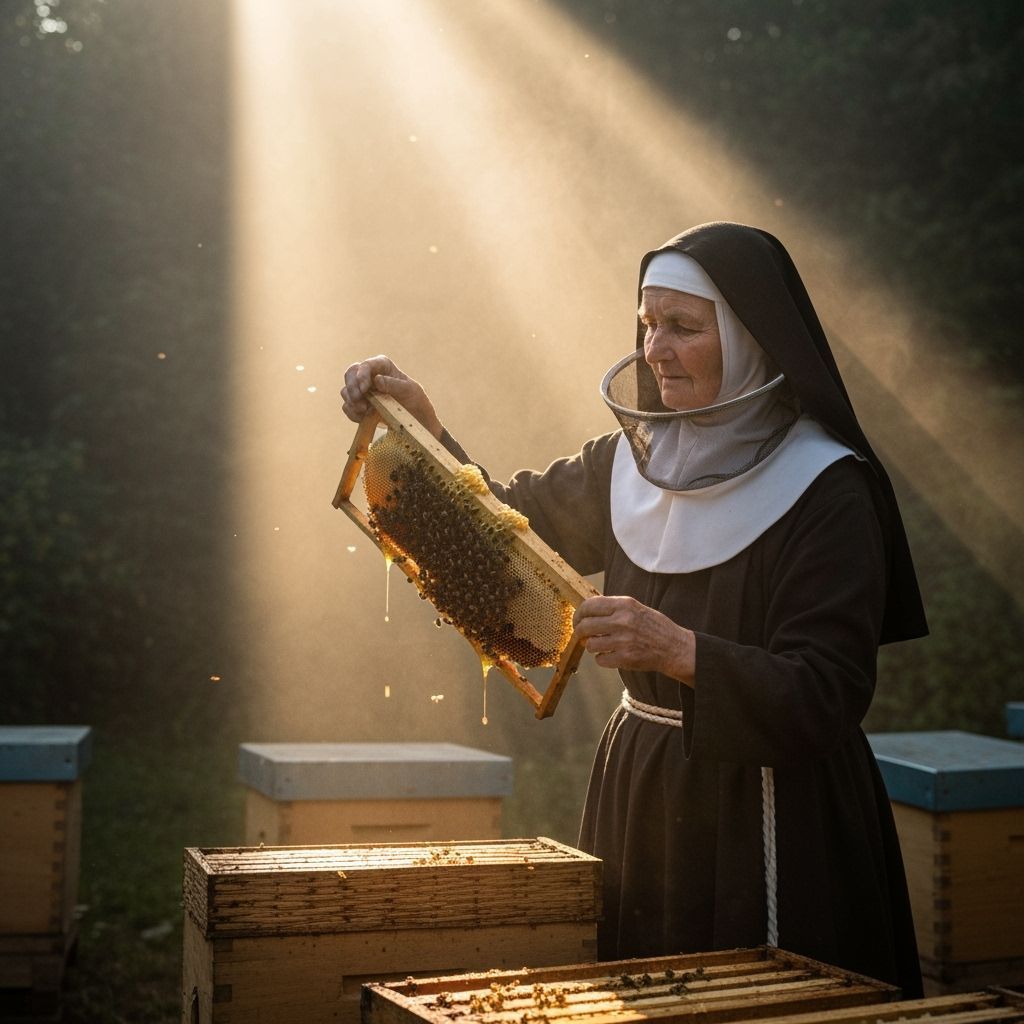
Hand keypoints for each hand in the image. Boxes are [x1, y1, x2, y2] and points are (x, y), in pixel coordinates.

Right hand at [340, 355, 443, 438]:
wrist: (414, 418)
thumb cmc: (414, 399)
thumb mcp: (409, 391)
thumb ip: (394, 384)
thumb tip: (376, 380)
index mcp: (382, 366)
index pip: (365, 365)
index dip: (362, 375)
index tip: (364, 389)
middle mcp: (369, 375)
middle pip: (350, 374)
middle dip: (352, 388)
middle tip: (360, 402)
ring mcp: (362, 390)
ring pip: (346, 391)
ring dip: (352, 402)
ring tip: (366, 412)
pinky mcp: (358, 404)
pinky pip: (347, 407)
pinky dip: (353, 413)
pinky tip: (363, 418)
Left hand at [573, 595, 695, 685]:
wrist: (674, 648)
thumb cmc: (654, 627)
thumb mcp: (636, 608)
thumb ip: (613, 608)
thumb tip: (588, 610)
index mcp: (625, 605)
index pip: (590, 605)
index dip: (579, 613)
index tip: (578, 619)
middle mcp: (622, 621)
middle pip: (585, 625)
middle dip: (580, 632)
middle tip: (582, 635)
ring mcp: (623, 641)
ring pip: (590, 644)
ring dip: (591, 647)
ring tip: (599, 646)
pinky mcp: (625, 658)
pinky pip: (600, 660)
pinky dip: (601, 659)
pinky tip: (609, 656)